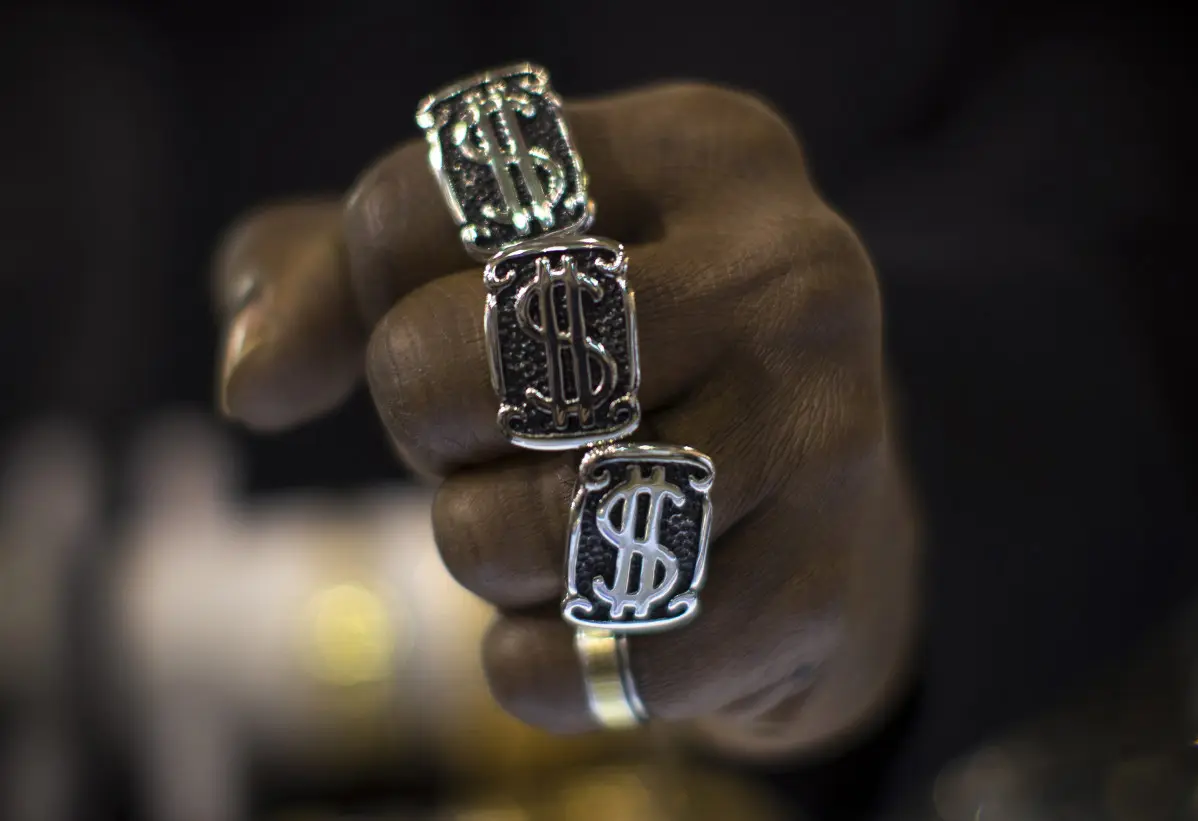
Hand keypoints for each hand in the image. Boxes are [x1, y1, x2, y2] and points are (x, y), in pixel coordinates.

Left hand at [212, 82, 918, 757]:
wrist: (807, 515)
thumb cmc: (619, 367)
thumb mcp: (480, 271)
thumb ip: (326, 284)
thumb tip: (257, 387)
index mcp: (700, 153)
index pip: (425, 199)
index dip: (368, 288)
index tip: (421, 314)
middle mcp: (789, 274)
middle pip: (481, 352)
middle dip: (424, 416)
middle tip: (471, 428)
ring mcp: (822, 435)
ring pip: (542, 523)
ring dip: (480, 547)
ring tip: (528, 523)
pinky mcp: (815, 590)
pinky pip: (600, 659)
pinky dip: (530, 664)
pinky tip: (554, 625)